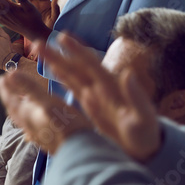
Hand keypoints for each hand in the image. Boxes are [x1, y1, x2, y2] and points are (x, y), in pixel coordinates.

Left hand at [0, 71, 91, 153]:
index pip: (9, 98)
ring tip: (20, 102)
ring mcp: (37, 134)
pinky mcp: (46, 140)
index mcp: (26, 114)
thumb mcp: (47, 101)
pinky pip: (31, 127)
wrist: (79, 151)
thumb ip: (28, 87)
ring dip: (19, 108)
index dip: (5, 88)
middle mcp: (28, 125)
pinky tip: (34, 123)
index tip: (1, 78)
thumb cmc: (65, 125)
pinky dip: (30, 119)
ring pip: (22, 119)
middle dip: (10, 97)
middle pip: (13, 110)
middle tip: (8, 88)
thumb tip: (10, 74)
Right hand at [36, 32, 160, 161]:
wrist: (146, 147)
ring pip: (72, 74)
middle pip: (76, 66)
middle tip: (38, 43)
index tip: (62, 37)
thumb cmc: (146, 134)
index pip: (91, 64)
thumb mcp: (144, 118)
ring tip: (40, 50)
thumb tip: (128, 73)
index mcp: (112, 86)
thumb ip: (136, 96)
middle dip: (58, 54)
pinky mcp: (91, 104)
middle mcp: (101, 86)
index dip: (77, 51)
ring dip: (56, 62)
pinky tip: (53, 69)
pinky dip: (63, 77)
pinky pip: (74, 87)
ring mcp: (95, 94)